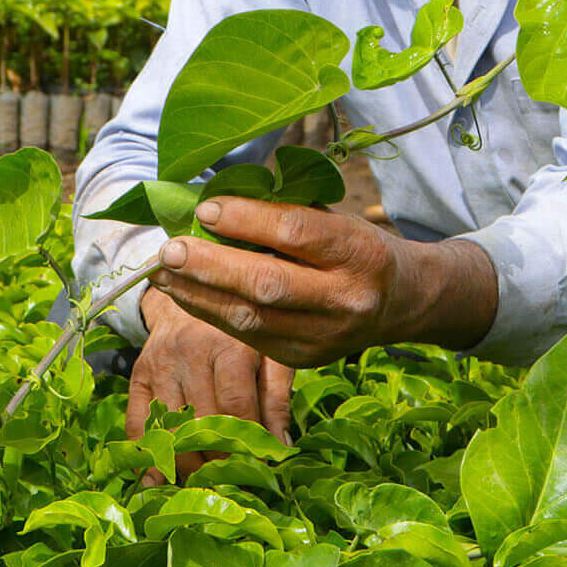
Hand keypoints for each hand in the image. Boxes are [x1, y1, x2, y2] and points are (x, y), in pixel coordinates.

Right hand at [127, 284, 292, 477]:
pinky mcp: (139, 375)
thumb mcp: (272, 353)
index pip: (234, 407)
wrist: (196, 291)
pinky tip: (161, 479)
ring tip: (206, 480)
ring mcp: (160, 365)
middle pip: (200, 423)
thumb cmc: (244, 331)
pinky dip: (148, 456)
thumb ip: (278, 398)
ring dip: (187, 463)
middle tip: (234, 480)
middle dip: (218, 459)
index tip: (258, 468)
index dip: (246, 445)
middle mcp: (190, 354)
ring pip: (169, 429)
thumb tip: (280, 448)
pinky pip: (137, 424)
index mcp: (229, 346)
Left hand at [146, 197, 497, 370]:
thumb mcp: (337, 220)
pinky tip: (186, 294)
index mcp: (361, 251)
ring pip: (252, 319)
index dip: (246, 220)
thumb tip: (211, 207)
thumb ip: (285, 214)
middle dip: (211, 266)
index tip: (205, 209)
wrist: (402, 302)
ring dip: (200, 294)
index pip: (296, 233)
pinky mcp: (305, 359)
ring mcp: (327, 336)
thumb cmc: (357, 248)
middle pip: (268, 284)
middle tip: (170, 248)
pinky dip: (211, 313)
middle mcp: (348, 298)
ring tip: (164, 272)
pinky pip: (248, 338)